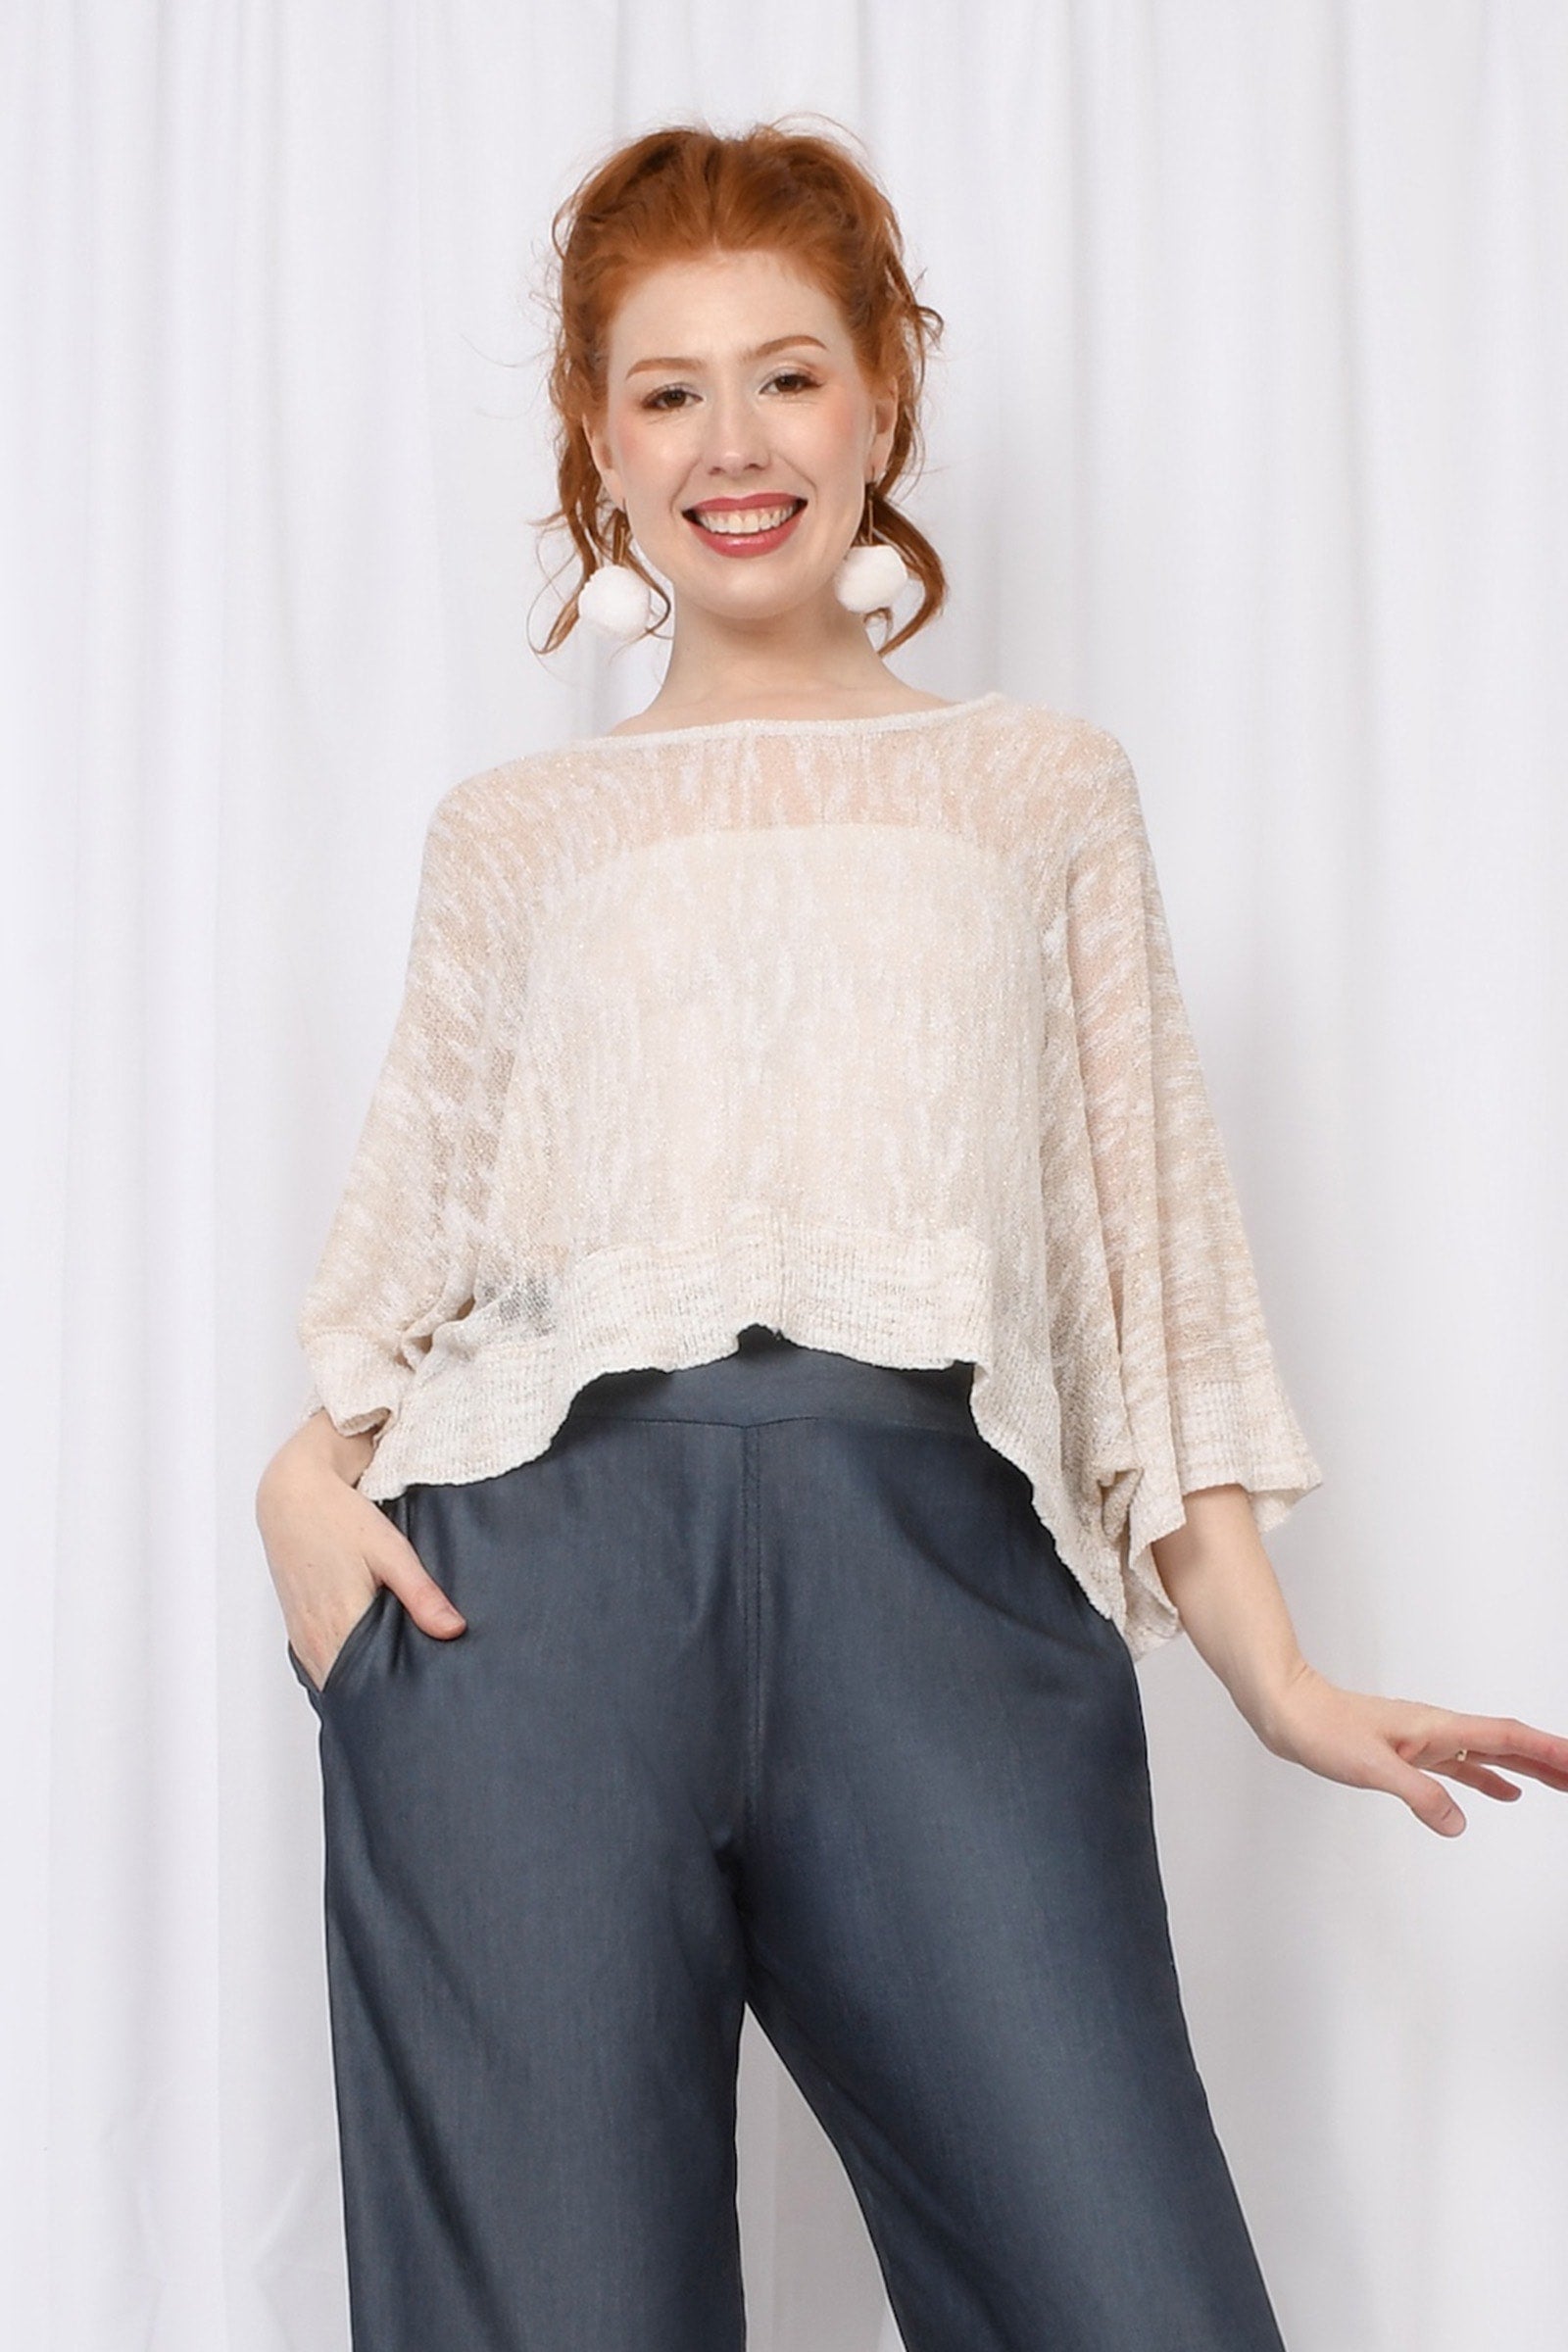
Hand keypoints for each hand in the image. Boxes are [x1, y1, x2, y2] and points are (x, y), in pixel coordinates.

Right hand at [255, 1425, 465, 1693]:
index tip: (421, 1710)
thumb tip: (454, 1630)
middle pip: (351, 1690)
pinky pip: (321, 1666)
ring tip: (398, 1697)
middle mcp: (316, 1638)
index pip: (368, 1686)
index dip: (394, 1701)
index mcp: (340, 1623)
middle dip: (382, 1701)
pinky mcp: (298, 1630)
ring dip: (361, 1688)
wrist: (291, 1496)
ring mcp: (302, 1636)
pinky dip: (343, 1673)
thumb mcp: (391, 1551)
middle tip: (419, 1710)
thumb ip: (421, 1595)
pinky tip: (368, 1672)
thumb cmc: (339, 1518)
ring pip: (334, 1681)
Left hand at [1261, 1663, 1567, 1836]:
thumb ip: (1419, 1794)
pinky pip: (1463, 1767)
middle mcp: (1438, 1730)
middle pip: (1508, 1744)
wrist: (1290, 1713)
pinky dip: (1489, 1779)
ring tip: (1562, 1785)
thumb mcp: (1373, 1767)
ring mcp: (1425, 1741)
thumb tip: (1459, 1824)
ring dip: (1527, 1769)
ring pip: (1490, 1755)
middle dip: (1549, 1760)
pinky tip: (1504, 1793)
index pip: (1506, 1737)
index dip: (1545, 1749)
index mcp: (1437, 1727)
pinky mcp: (1410, 1754)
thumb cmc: (1324, 1729)